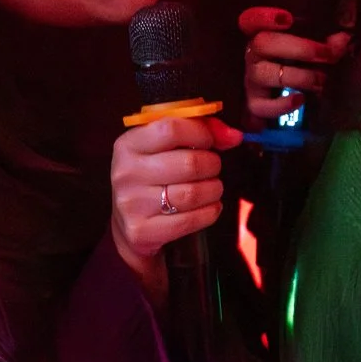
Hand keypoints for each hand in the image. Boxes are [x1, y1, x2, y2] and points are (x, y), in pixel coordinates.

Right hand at [110, 114, 243, 297]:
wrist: (127, 222)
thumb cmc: (153, 175)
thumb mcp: (165, 146)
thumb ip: (200, 131)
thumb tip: (234, 136)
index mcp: (128, 144)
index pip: (172, 129)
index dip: (201, 133)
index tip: (209, 141)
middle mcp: (126, 173)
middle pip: (189, 163)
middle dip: (212, 164)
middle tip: (211, 168)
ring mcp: (132, 204)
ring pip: (193, 194)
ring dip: (213, 189)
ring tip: (211, 187)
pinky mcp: (142, 231)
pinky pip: (191, 220)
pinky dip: (210, 212)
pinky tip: (208, 206)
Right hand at [239, 6, 353, 126]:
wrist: (287, 97)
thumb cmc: (302, 64)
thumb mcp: (315, 49)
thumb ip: (329, 42)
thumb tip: (344, 38)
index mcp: (264, 33)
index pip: (252, 18)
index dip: (264, 16)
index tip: (287, 18)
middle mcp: (253, 53)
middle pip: (263, 43)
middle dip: (301, 48)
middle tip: (328, 55)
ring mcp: (251, 79)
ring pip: (264, 73)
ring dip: (298, 76)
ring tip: (321, 81)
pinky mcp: (254, 103)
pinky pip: (260, 106)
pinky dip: (281, 105)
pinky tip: (300, 100)